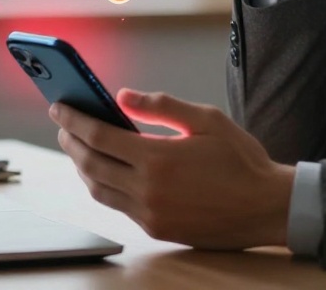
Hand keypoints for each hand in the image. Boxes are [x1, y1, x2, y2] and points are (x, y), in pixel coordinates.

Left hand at [51, 89, 294, 249]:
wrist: (267, 207)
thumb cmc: (241, 160)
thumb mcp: (206, 119)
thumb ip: (161, 106)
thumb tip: (123, 96)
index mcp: (158, 158)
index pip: (99, 136)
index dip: (74, 119)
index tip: (58, 107)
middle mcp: (148, 189)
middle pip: (90, 164)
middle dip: (71, 142)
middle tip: (63, 125)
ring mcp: (150, 213)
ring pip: (99, 189)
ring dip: (82, 166)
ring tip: (79, 147)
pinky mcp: (157, 228)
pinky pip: (118, 206)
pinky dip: (104, 186)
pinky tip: (107, 171)